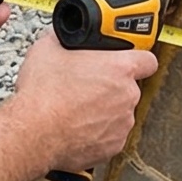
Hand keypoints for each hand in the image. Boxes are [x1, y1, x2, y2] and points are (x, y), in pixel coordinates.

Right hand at [8, 29, 156, 174]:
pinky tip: (78, 126)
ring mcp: (122, 122)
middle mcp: (127, 96)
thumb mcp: (47, 49)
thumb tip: (62, 35)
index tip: (127, 61)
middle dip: (111, 87)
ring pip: (119, 112)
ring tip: (78, 109)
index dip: (137, 59)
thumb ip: (63, 38)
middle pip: (129, 87)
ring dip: (104, 110)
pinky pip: (111, 134)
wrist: (33, 132)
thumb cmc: (43, 94)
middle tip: (87, 86)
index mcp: (119, 68)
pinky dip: (98, 131)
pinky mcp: (114, 145)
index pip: (147, 60)